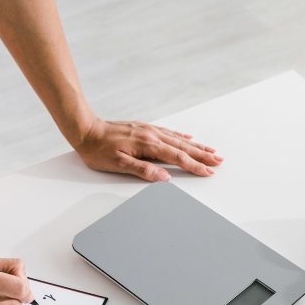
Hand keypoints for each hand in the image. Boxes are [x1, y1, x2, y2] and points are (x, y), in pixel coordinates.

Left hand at [72, 118, 222, 181]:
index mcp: (147, 145)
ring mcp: (148, 130)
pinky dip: (180, 136)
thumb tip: (163, 177)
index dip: (194, 166)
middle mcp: (151, 135)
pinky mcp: (143, 128)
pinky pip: (168, 132)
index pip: (177, 158)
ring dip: (196, 146)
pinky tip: (188, 138)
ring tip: (210, 150)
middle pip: (183, 147)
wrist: (85, 129)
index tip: (208, 171)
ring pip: (178, 139)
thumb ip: (142, 170)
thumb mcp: (118, 164)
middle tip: (218, 161)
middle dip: (202, 155)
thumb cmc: (98, 149)